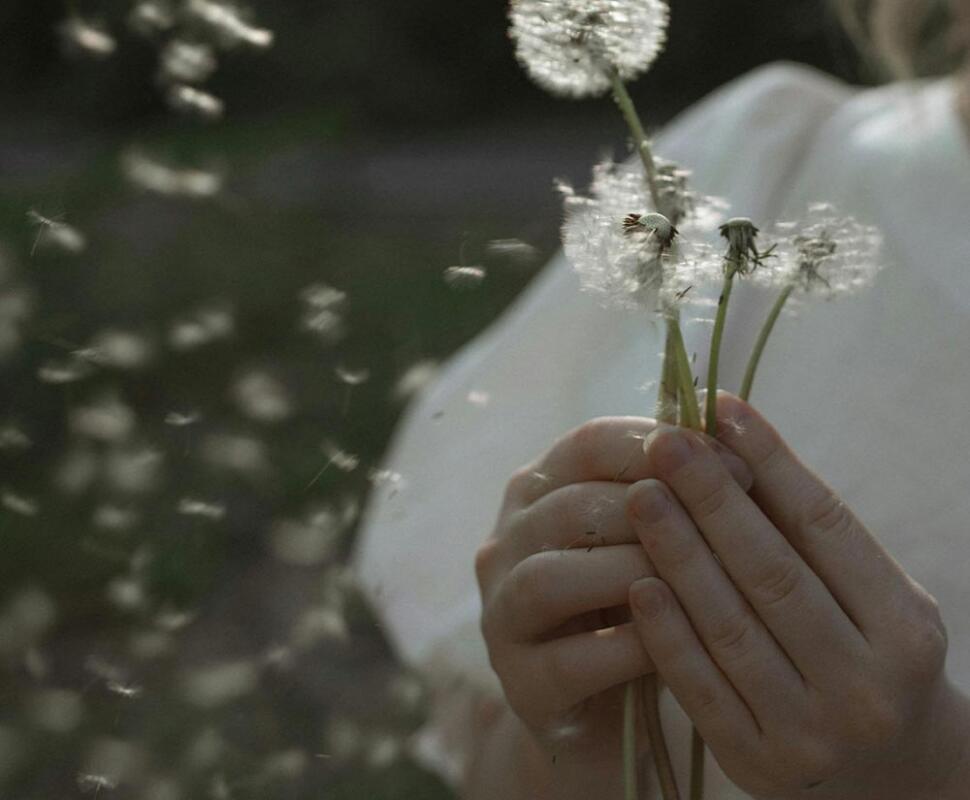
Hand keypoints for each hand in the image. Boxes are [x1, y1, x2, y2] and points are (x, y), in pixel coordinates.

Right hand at [475, 416, 753, 769]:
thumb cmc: (641, 604)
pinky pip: (569, 658)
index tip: (738, 466)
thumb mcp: (652, 536)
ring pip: (552, 576)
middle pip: (572, 506)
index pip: (589, 444)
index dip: (662, 448)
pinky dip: (625, 648)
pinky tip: (673, 645)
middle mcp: (507, 541)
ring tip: (695, 582)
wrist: (613, 710)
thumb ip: (674, 487)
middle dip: (658, 512)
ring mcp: (502, 611)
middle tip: (730, 529)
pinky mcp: (519, 679)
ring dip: (630, 573)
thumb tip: (732, 425)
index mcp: (540, 490)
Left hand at [627, 393, 969, 798]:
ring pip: (731, 627)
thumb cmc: (865, 653)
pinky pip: (702, 688)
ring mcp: (813, 733)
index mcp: (905, 628)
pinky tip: (638, 582)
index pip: (827, 527)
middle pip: (773, 573)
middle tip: (664, 443)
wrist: (889, 772)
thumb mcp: (866, 595)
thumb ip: (807, 531)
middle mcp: (868, 685)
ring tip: (640, 496)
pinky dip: (667, 633)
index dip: (770, 461)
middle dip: (712, 499)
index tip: (719, 409)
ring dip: (678, 554)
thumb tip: (729, 432)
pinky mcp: (759, 764)